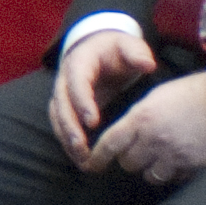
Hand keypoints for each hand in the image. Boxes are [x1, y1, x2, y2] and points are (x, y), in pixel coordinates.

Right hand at [49, 24, 154, 170]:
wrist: (100, 48)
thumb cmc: (116, 49)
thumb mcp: (128, 45)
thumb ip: (137, 53)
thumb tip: (147, 65)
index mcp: (79, 62)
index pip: (76, 83)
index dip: (82, 102)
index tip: (93, 122)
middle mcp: (64, 79)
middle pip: (61, 104)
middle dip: (69, 127)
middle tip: (81, 147)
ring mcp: (63, 93)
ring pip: (57, 117)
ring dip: (66, 138)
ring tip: (81, 159)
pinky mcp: (66, 106)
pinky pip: (61, 124)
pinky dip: (68, 141)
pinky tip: (80, 158)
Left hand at [90, 70, 205, 188]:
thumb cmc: (192, 93)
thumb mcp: (157, 96)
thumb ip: (138, 115)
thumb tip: (126, 131)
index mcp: (142, 118)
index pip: (110, 143)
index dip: (98, 157)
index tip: (91, 165)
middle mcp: (154, 139)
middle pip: (128, 163)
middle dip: (130, 158)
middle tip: (140, 149)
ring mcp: (174, 155)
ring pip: (149, 175)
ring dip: (151, 168)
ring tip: (161, 155)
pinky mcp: (192, 166)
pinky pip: (174, 178)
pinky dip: (173, 172)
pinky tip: (180, 158)